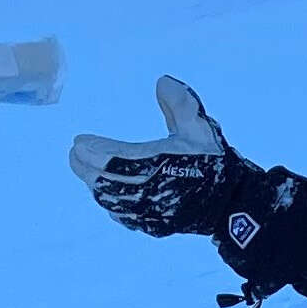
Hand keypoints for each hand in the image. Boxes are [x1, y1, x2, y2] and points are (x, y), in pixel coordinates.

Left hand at [70, 77, 258, 237]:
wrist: (231, 204)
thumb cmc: (213, 161)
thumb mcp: (200, 126)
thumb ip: (180, 103)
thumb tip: (161, 81)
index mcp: (157, 165)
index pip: (113, 159)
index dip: (93, 151)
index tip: (78, 141)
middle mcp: (147, 191)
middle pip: (104, 182)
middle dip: (85, 167)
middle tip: (75, 153)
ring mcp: (148, 212)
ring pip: (110, 200)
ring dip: (95, 184)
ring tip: (86, 169)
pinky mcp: (152, 225)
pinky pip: (122, 215)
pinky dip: (110, 202)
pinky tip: (106, 192)